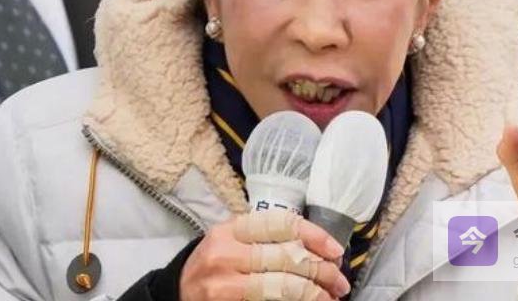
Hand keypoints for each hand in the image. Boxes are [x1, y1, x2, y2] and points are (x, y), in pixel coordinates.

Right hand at [179, 211, 349, 299]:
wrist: (178, 293)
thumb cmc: (215, 265)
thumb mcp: (233, 241)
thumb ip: (267, 239)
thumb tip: (319, 250)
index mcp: (232, 228)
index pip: (282, 223)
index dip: (315, 236)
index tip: (336, 251)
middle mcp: (226, 252)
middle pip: (287, 257)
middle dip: (321, 271)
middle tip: (339, 282)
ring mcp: (223, 283)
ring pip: (282, 286)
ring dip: (314, 294)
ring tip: (329, 298)